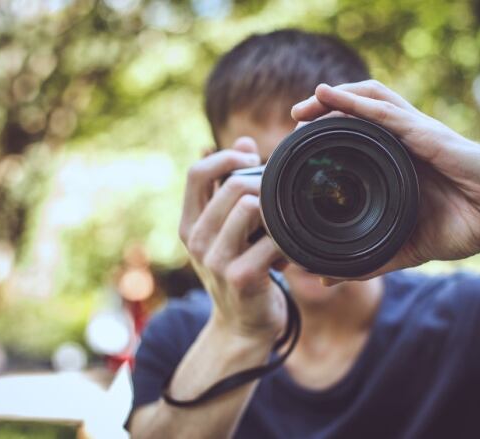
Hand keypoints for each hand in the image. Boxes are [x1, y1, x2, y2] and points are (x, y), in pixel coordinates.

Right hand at [179, 137, 286, 342]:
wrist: (243, 328)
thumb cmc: (240, 270)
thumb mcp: (227, 230)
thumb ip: (230, 186)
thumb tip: (244, 140)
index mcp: (188, 224)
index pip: (197, 172)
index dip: (226, 157)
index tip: (251, 159)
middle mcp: (196, 240)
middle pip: (232, 186)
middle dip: (263, 185)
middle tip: (280, 199)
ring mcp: (216, 260)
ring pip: (250, 206)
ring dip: (275, 211)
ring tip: (283, 227)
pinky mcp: (241, 276)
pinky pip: (272, 238)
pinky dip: (288, 238)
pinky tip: (290, 250)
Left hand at [291, 81, 479, 278]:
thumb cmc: (465, 227)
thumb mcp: (405, 248)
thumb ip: (367, 262)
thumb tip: (326, 278)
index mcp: (398, 162)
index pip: (356, 136)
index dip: (325, 134)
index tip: (294, 146)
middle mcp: (404, 142)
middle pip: (358, 110)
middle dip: (322, 109)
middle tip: (293, 120)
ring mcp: (416, 134)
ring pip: (370, 99)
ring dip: (335, 97)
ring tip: (305, 105)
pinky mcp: (428, 134)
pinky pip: (386, 112)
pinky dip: (356, 102)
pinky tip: (331, 96)